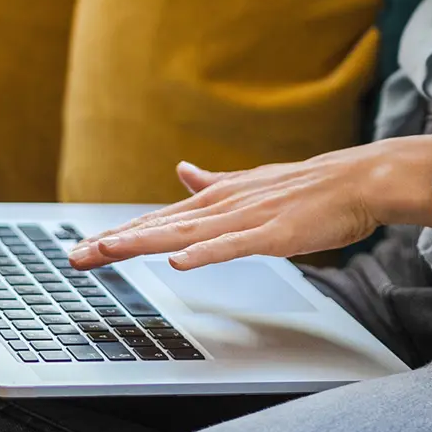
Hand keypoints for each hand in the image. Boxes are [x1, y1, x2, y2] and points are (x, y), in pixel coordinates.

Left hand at [66, 137, 431, 271]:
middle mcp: (222, 206)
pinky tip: (179, 261)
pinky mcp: (271, 234)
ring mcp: (245, 219)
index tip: (84, 247)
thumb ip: (213, 182)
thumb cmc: (306, 189)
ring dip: (144, 243)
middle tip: (76, 257)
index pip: (158, 219)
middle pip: (160, 227)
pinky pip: (232, 246)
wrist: (355, 180)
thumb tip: (182, 170)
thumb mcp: (250, 184)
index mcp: (216, 199)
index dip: (120, 233)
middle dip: (115, 242)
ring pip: (185, 234)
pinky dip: (204, 253)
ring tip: (108, 252)